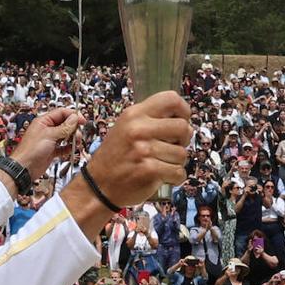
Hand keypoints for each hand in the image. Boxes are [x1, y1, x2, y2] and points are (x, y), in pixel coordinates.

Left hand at [10, 108, 82, 180]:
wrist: (24, 168)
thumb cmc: (30, 150)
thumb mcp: (49, 135)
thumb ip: (64, 127)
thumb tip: (74, 118)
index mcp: (44, 121)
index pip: (61, 113)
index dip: (73, 115)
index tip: (82, 120)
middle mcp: (47, 129)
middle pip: (65, 124)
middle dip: (73, 128)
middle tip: (78, 134)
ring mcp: (49, 140)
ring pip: (65, 135)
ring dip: (72, 138)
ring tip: (75, 142)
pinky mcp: (51, 151)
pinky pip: (63, 147)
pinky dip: (68, 148)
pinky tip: (71, 149)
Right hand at [81, 92, 190, 206]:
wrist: (99, 185)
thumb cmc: (116, 156)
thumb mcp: (126, 127)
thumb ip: (151, 120)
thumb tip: (185, 122)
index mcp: (134, 114)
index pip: (171, 99)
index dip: (183, 110)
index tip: (182, 120)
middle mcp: (138, 129)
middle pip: (183, 127)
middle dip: (183, 140)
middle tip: (173, 146)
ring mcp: (144, 150)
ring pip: (182, 153)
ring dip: (177, 162)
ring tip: (161, 163)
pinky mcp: (149, 170)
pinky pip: (179, 172)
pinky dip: (175, 177)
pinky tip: (163, 176)